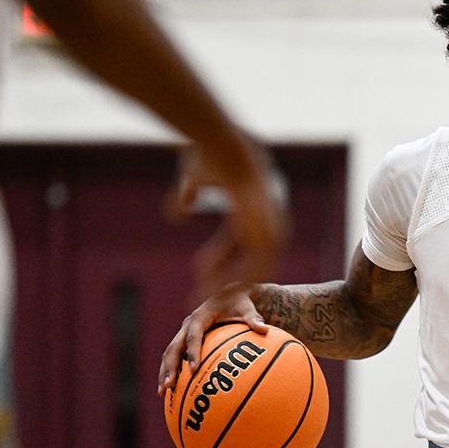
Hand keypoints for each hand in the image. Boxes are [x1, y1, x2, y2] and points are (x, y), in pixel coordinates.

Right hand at [156, 282, 269, 395]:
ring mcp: (184, 332)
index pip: (194, 336)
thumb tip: (265, 329)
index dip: (192, 352)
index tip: (193, 369)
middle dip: (170, 367)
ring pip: (169, 353)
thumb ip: (254, 319)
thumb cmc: (240, 303)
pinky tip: (169, 390)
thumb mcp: (248, 309)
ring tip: (163, 393)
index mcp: (201, 316)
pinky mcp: (184, 338)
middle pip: (174, 347)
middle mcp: (188, 324)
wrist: (230, 294)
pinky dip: (170, 370)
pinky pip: (174, 356)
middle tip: (170, 385)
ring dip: (164, 372)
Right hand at [167, 142, 288, 295]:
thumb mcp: (195, 180)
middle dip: (226, 277)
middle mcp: (267, 220)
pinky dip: (235, 282)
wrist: (224, 147)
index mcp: (254, 207)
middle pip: (249, 259)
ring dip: (228, 285)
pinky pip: (255, 268)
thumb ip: (187, 197)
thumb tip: (176, 216)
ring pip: (254, 268)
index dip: (220, 259)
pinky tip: (214, 293)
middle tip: (204, 296)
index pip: (239, 242)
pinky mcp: (269, 234)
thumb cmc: (210, 155)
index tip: (199, 275)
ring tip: (205, 301)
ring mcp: (272, 227)